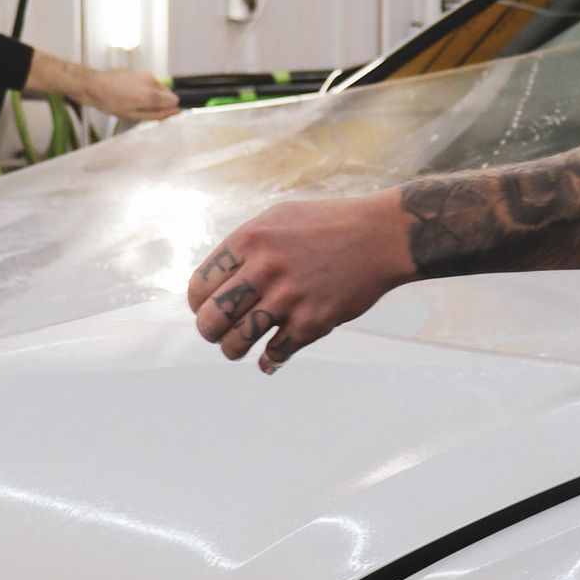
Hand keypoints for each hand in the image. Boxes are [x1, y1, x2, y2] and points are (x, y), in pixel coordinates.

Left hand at [91, 68, 180, 122]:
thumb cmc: (110, 102)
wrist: (95, 85)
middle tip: (143, 108)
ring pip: (159, 88)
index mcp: (151, 95)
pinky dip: (146, 88)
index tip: (158, 113)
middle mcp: (152, 82)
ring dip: (152, 95)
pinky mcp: (140, 71)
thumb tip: (173, 112)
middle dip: (161, 102)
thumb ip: (156, 114)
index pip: (174, 101)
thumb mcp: (133, 115)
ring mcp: (146, 74)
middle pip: (168, 93)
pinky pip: (151, 82)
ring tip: (134, 100)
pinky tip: (131, 93)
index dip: (168, 109)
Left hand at [187, 194, 412, 371]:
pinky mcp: (312, 322)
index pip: (199, 286)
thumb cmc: (328, 224)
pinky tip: (269, 359)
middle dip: (210, 332)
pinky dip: (269, 361)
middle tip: (218, 333)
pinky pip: (276, 354)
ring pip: (236, 342)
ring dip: (233, 350)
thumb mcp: (278, 219)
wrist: (380, 236)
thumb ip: (245, 247)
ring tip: (238, 347)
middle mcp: (264, 269)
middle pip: (210, 319)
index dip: (199, 304)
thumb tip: (216, 281)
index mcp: (249, 240)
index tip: (207, 308)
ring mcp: (288, 298)